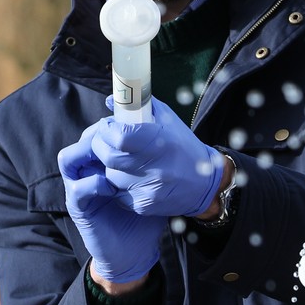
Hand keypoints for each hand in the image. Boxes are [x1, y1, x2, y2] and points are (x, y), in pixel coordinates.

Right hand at [59, 126, 165, 286]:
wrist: (136, 252)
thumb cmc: (145, 216)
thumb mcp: (153, 184)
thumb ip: (154, 161)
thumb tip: (168, 135)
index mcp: (104, 162)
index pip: (100, 130)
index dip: (111, 122)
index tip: (131, 122)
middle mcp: (88, 171)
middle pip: (84, 138)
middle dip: (101, 134)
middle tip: (121, 137)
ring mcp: (79, 187)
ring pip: (68, 157)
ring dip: (88, 154)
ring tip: (112, 159)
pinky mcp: (78, 207)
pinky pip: (77, 187)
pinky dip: (92, 183)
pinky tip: (112, 188)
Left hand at [91, 98, 227, 218]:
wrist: (203, 184)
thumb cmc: (183, 147)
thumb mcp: (167, 120)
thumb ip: (139, 107)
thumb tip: (110, 100)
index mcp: (159, 142)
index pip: (119, 136)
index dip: (107, 130)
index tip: (107, 126)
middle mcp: (154, 167)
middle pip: (109, 156)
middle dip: (101, 146)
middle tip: (105, 141)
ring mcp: (148, 189)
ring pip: (110, 176)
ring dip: (110, 166)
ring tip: (123, 159)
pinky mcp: (144, 205)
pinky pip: (118, 193)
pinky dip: (120, 185)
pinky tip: (132, 177)